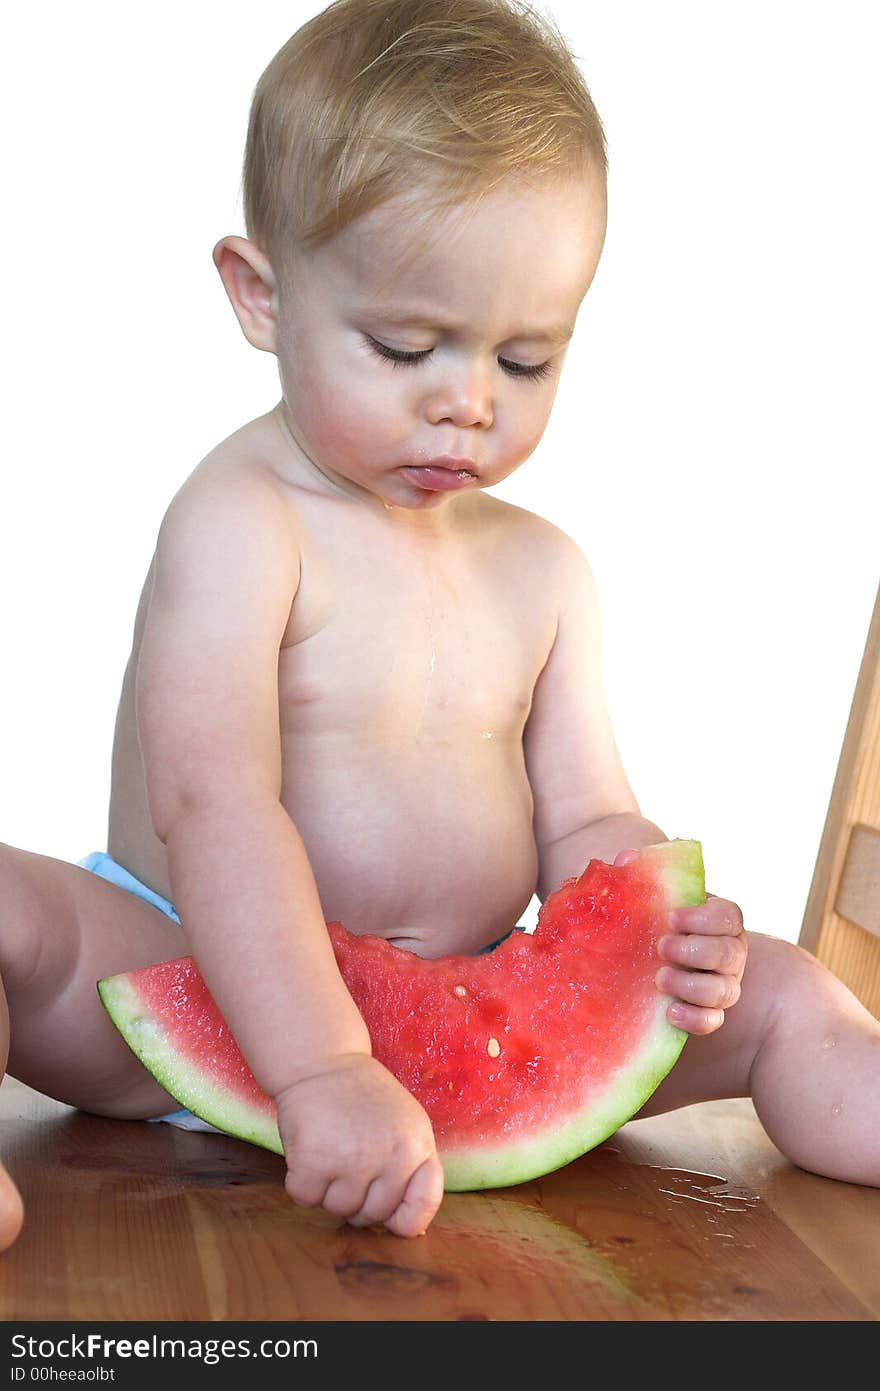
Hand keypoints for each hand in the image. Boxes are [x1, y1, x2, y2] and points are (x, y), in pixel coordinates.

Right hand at [275, 1053, 443, 1236]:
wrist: (321, 1060)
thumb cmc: (362, 1097)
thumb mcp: (405, 1123)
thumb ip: (412, 1167)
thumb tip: (406, 1226)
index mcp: (418, 1146)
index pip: (422, 1206)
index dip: (403, 1219)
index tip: (387, 1214)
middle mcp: (391, 1156)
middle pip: (372, 1215)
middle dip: (356, 1198)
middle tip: (346, 1160)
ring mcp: (353, 1160)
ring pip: (337, 1209)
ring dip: (327, 1189)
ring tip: (329, 1149)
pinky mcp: (315, 1161)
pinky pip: (305, 1198)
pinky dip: (299, 1182)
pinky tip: (307, 1151)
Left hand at [614, 849, 746, 1035]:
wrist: (647, 958)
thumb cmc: (654, 920)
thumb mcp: (649, 896)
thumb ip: (641, 874)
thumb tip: (626, 858)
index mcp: (719, 920)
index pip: (729, 916)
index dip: (703, 918)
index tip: (672, 918)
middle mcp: (729, 953)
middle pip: (729, 953)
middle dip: (695, 951)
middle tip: (661, 946)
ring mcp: (723, 985)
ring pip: (725, 991)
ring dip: (692, 985)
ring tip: (660, 978)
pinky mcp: (710, 1013)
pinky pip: (713, 1021)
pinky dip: (695, 1018)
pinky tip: (670, 1012)